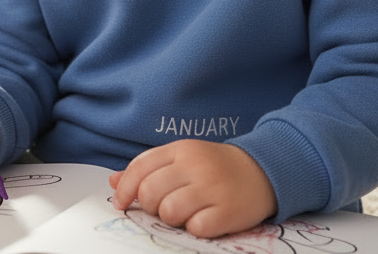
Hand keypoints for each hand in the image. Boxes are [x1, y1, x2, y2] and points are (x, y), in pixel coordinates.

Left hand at [108, 140, 276, 238]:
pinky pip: (196, 228)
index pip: (140, 167)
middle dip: (150, 206)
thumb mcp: (182, 158)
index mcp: (181, 149)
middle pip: (150, 192)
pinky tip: (203, 220)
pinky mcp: (229, 211)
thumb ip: (148, 169)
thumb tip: (114, 181)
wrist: (263, 170)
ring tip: (184, 213)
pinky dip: (195, 228)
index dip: (125, 188)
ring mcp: (213, 187)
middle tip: (162, 207)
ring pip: (169, 211)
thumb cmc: (215, 167)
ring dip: (171, 218)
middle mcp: (196, 165)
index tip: (122, 202)